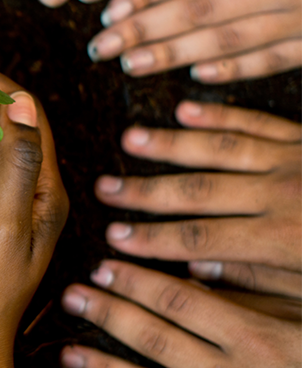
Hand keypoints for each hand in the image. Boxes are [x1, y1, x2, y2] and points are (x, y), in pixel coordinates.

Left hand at [60, 260, 301, 367]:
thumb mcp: (300, 311)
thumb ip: (257, 289)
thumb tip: (199, 267)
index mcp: (255, 335)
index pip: (181, 301)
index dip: (137, 282)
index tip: (104, 265)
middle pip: (157, 336)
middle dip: (110, 313)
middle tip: (73, 294)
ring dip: (104, 363)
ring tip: (69, 351)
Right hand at [93, 101, 301, 301]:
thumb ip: (262, 278)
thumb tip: (199, 274)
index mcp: (286, 237)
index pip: (203, 239)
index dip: (153, 239)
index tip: (115, 239)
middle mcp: (282, 193)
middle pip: (198, 190)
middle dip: (145, 191)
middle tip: (103, 189)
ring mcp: (293, 159)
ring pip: (218, 148)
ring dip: (169, 144)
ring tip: (129, 139)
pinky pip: (255, 120)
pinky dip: (218, 114)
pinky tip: (184, 109)